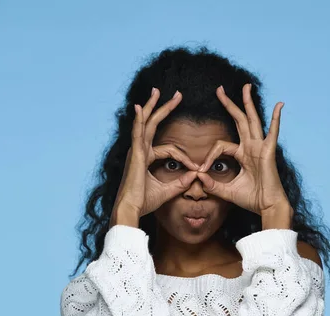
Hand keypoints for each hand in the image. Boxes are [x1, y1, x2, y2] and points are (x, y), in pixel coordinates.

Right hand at [111, 88, 198, 227]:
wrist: (131, 209)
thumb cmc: (144, 202)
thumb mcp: (167, 191)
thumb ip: (181, 183)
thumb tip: (195, 176)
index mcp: (145, 158)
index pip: (169, 149)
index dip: (185, 157)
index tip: (197, 167)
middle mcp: (140, 151)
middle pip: (152, 124)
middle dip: (163, 108)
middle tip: (177, 94)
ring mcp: (136, 150)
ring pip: (145, 122)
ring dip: (152, 106)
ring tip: (158, 91)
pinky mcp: (135, 154)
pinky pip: (138, 132)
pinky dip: (138, 119)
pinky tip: (139, 107)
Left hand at [196, 84, 292, 229]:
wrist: (267, 207)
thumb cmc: (251, 199)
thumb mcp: (226, 191)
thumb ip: (212, 185)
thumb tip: (198, 178)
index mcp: (242, 154)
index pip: (221, 145)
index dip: (209, 156)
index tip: (202, 169)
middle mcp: (251, 147)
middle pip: (239, 120)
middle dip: (229, 104)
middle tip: (219, 90)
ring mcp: (260, 147)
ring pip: (252, 120)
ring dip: (248, 103)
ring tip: (245, 87)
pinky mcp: (268, 151)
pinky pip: (272, 132)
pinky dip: (276, 119)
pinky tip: (279, 105)